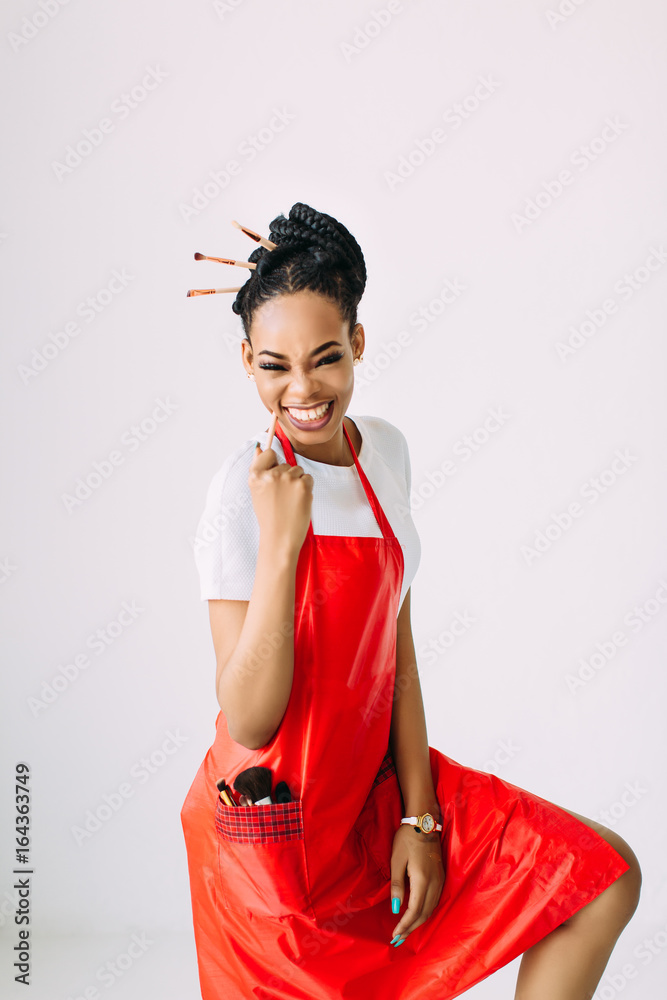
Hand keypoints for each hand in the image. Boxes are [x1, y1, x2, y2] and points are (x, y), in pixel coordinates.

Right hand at [248, 436, 312, 554]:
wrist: (279, 538)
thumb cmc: (269, 517)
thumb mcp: (257, 492)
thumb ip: (259, 469)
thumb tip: (259, 448)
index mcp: (255, 476)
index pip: (269, 453)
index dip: (274, 464)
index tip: (274, 477)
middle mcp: (271, 474)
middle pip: (286, 464)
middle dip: (287, 477)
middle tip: (281, 498)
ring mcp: (287, 479)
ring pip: (298, 470)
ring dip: (298, 482)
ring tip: (290, 501)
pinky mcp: (303, 485)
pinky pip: (308, 478)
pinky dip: (307, 489)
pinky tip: (299, 502)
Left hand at [389, 825, 444, 946]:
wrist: (424, 823)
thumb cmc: (407, 839)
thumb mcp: (397, 861)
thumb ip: (397, 886)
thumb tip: (396, 909)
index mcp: (422, 879)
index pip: (414, 910)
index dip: (405, 925)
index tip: (394, 935)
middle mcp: (434, 883)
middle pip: (424, 913)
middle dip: (411, 928)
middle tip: (398, 939)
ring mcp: (440, 880)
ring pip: (431, 909)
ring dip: (418, 922)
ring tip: (406, 932)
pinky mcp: (441, 877)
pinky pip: (434, 901)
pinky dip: (425, 912)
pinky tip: (417, 916)